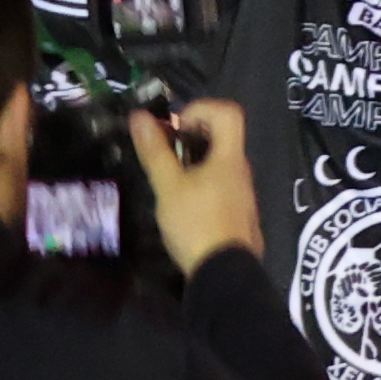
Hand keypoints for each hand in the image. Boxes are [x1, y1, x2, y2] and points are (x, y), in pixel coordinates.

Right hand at [126, 99, 266, 271]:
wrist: (223, 271)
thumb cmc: (196, 223)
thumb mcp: (169, 186)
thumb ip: (155, 152)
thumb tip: (139, 116)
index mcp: (230, 157)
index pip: (229, 112)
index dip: (201, 109)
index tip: (175, 128)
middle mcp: (240, 168)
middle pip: (224, 134)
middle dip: (192, 133)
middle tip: (165, 150)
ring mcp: (241, 190)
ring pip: (219, 159)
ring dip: (193, 157)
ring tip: (167, 175)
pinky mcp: (236, 208)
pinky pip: (219, 180)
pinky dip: (199, 178)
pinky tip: (179, 198)